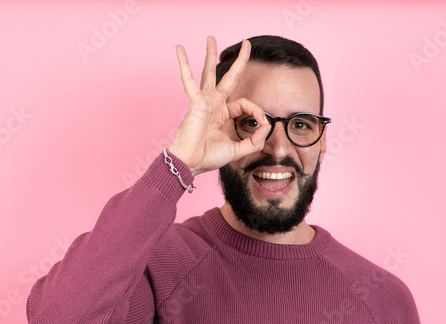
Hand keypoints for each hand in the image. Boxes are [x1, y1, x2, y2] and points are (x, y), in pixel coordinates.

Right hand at [167, 36, 269, 176]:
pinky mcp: (195, 101)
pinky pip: (188, 80)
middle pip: (228, 77)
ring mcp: (204, 101)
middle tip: (246, 44)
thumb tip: (267, 127)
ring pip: (208, 72)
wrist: (191, 163)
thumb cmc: (208, 157)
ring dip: (210, 54)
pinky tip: (179, 49)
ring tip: (211, 38)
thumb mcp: (238, 150)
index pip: (245, 104)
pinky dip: (183, 64)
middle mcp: (214, 104)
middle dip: (238, 61)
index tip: (263, 125)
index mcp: (223, 114)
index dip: (258, 112)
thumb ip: (254, 141)